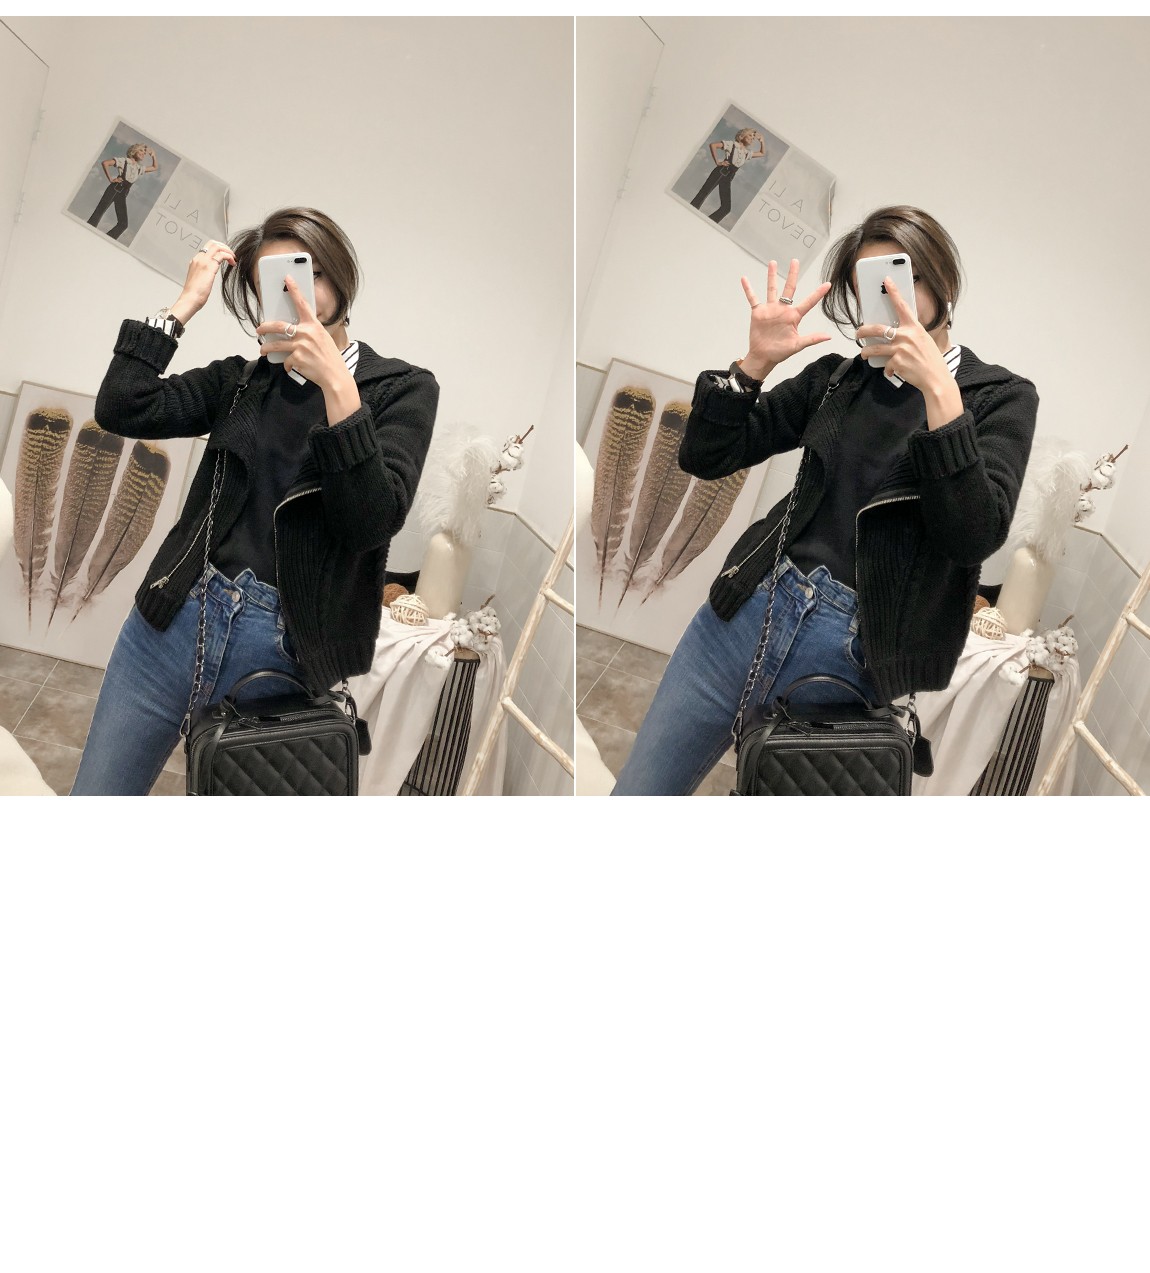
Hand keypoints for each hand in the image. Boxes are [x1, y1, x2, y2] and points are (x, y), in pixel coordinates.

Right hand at [175, 239, 235, 321]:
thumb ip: (204, 273)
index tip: (225, 256)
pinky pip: (222, 255)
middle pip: (212, 243)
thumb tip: (210, 274)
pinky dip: (229, 257)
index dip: (218, 249)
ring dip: (228, 251)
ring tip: (233, 259)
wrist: (190, 299)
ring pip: (217, 247)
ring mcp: (203, 261)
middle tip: (231, 255)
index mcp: (195, 261)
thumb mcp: (199, 280)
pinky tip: (232, 263)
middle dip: (224, 247)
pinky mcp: (209, 267)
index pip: (207, 248)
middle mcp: (198, 259)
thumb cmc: (194, 294)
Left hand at [256, 275, 349, 392]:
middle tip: (259, 329)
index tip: (288, 279)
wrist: (335, 376)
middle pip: (278, 326)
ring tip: (263, 350)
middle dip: (265, 327)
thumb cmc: (330, 358)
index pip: (302, 304)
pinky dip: (287, 365)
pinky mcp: (297, 359)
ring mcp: (300, 346)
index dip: (294, 290)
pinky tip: (292, 367)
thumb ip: (308, 333)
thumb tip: (291, 332)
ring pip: (276, 345)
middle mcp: (306, 333)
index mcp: (314, 326)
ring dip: (266, 348)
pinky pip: (286, 361)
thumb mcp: (323, 339)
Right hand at [739, 258, 830, 379]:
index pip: (808, 303)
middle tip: (795, 261)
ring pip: (771, 289)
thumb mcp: (797, 345)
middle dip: (792, 274)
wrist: (763, 356)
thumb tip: (828, 336)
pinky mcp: (758, 312)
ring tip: (773, 263)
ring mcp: (770, 310)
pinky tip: (745, 279)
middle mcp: (783, 310)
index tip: (828, 285)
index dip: (818, 294)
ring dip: (771, 276)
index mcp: (793, 316)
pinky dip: (748, 289)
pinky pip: (752, 298)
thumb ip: (812, 339)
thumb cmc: (780, 352)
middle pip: (789, 288)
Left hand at [856, 275, 949, 391]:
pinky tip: (894, 371)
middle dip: (863, 331)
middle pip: (877, 329)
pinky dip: (888, 369)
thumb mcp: (923, 340)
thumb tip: (893, 334)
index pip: (902, 306)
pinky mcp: (896, 363)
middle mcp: (906, 336)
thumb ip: (909, 335)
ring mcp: (900, 349)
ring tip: (864, 354)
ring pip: (874, 349)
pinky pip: (886, 365)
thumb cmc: (930, 359)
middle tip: (858, 333)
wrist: (936, 378)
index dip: (894, 292)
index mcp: (914, 327)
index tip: (886, 280)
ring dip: (865, 352)